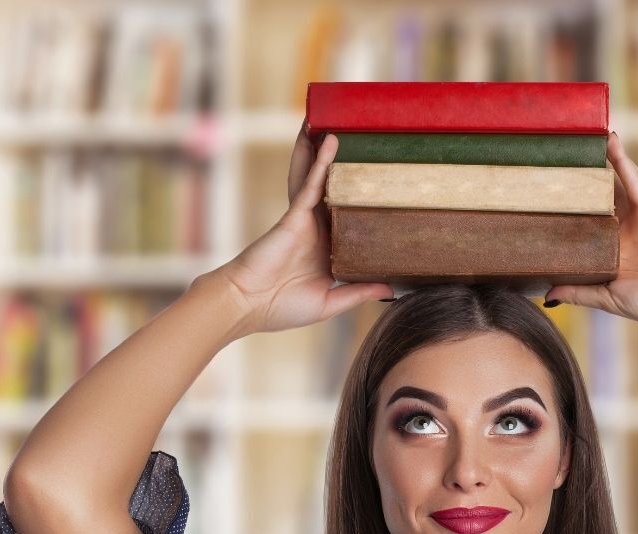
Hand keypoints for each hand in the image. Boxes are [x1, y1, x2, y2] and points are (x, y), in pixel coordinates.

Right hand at [204, 121, 394, 334]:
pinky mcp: (293, 216)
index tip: (380, 181)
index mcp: (325, 248)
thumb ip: (357, 292)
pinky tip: (330, 142)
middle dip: (338, 165)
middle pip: (331, 189)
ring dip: (323, 151)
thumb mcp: (329, 302)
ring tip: (335, 122)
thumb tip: (390, 288)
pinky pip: (309, 184)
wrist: (247, 305)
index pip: (346, 217)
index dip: (359, 199)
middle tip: (356, 138)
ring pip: (317, 178)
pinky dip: (321, 163)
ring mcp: (304, 220)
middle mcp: (316, 229)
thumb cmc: (281, 307)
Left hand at [543, 132, 637, 338]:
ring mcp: (636, 221)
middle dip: (581, 181)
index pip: (584, 226)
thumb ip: (579, 292)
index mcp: (611, 253)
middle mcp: (622, 233)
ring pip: (614, 185)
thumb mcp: (607, 298)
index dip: (567, 211)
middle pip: (597, 200)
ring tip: (584, 141)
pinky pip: (634, 184)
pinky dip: (623, 163)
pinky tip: (611, 144)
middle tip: (556, 159)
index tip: (543, 198)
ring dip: (602, 163)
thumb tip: (546, 293)